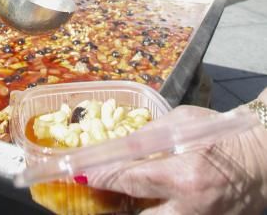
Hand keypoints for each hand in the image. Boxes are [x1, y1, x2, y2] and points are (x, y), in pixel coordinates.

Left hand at [85, 105, 266, 214]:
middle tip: (98, 190)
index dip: (102, 177)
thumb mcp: (183, 123)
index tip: (80, 173)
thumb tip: (116, 147)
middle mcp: (189, 208)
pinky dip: (156, 212)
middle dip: (113, 204)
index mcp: (183, 176)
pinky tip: (146, 202)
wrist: (261, 161)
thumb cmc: (220, 135)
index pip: (130, 180)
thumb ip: (149, 137)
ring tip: (118, 196)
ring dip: (134, 209)